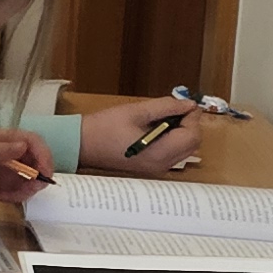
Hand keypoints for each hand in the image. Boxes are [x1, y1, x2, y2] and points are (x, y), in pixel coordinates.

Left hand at [0, 128, 51, 212]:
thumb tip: (23, 145)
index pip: (30, 140)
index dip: (42, 154)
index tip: (45, 173)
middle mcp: (3, 152)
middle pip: (35, 158)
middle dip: (38, 173)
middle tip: (31, 190)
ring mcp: (2, 169)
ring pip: (30, 175)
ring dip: (29, 187)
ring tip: (11, 196)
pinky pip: (20, 189)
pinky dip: (18, 195)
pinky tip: (2, 199)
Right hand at [82, 97, 206, 175]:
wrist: (80, 146)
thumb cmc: (103, 128)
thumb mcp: (135, 111)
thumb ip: (165, 107)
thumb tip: (188, 104)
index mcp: (159, 153)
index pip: (192, 135)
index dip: (192, 117)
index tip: (184, 104)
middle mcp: (162, 165)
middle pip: (192, 144)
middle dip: (189, 124)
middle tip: (175, 109)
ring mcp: (157, 169)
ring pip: (185, 149)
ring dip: (182, 132)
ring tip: (163, 119)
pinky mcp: (151, 167)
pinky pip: (173, 153)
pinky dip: (173, 139)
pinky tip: (157, 130)